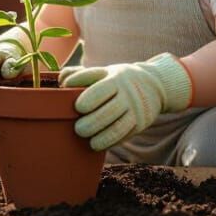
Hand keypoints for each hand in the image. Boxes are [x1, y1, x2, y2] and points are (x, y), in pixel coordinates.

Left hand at [61, 53, 192, 150]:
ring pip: (116, 124)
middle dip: (90, 120)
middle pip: (106, 108)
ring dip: (99, 134)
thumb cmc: (118, 80)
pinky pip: (124, 134)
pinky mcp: (140, 122)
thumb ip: (81, 75)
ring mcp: (134, 107)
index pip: (95, 81)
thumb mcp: (104, 72)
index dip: (80, 89)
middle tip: (78, 127)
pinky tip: (96, 144)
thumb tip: (61, 79)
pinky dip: (109, 141)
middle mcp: (125, 91)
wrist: (155, 85)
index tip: (71, 98)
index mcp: (113, 76)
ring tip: (86, 137)